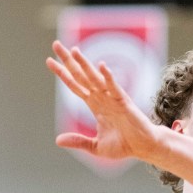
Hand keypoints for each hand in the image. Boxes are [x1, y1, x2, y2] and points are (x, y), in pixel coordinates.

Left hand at [48, 41, 161, 162]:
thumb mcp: (96, 146)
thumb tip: (58, 140)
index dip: (62, 73)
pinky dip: (108, 77)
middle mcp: (101, 97)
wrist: (143, 147)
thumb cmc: (124, 145)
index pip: (75, 85)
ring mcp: (112, 98)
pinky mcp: (124, 103)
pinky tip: (101, 66)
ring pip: (95, 78)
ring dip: (84, 64)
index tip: (49, 60)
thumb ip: (78, 141)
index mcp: (95, 105)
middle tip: (55, 44)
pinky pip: (115, 88)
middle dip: (68, 61)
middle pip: (81, 76)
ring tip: (73, 51)